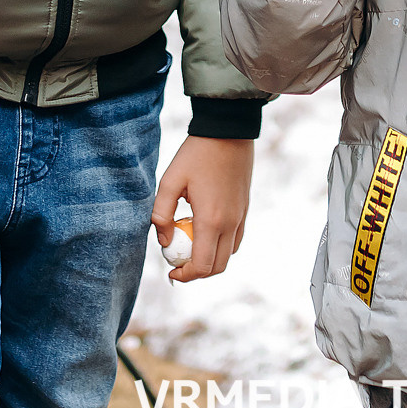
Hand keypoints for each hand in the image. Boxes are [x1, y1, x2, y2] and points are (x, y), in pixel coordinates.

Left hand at [152, 136, 253, 282]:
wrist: (228, 132)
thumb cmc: (196, 154)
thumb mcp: (170, 181)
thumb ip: (162, 215)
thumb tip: (164, 242)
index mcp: (212, 220)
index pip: (203, 266)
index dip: (185, 276)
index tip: (171, 272)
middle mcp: (231, 224)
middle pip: (218, 267)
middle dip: (197, 273)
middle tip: (178, 265)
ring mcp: (241, 217)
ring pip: (228, 255)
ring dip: (210, 260)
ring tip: (189, 247)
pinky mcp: (245, 209)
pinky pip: (235, 240)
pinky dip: (220, 246)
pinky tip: (204, 232)